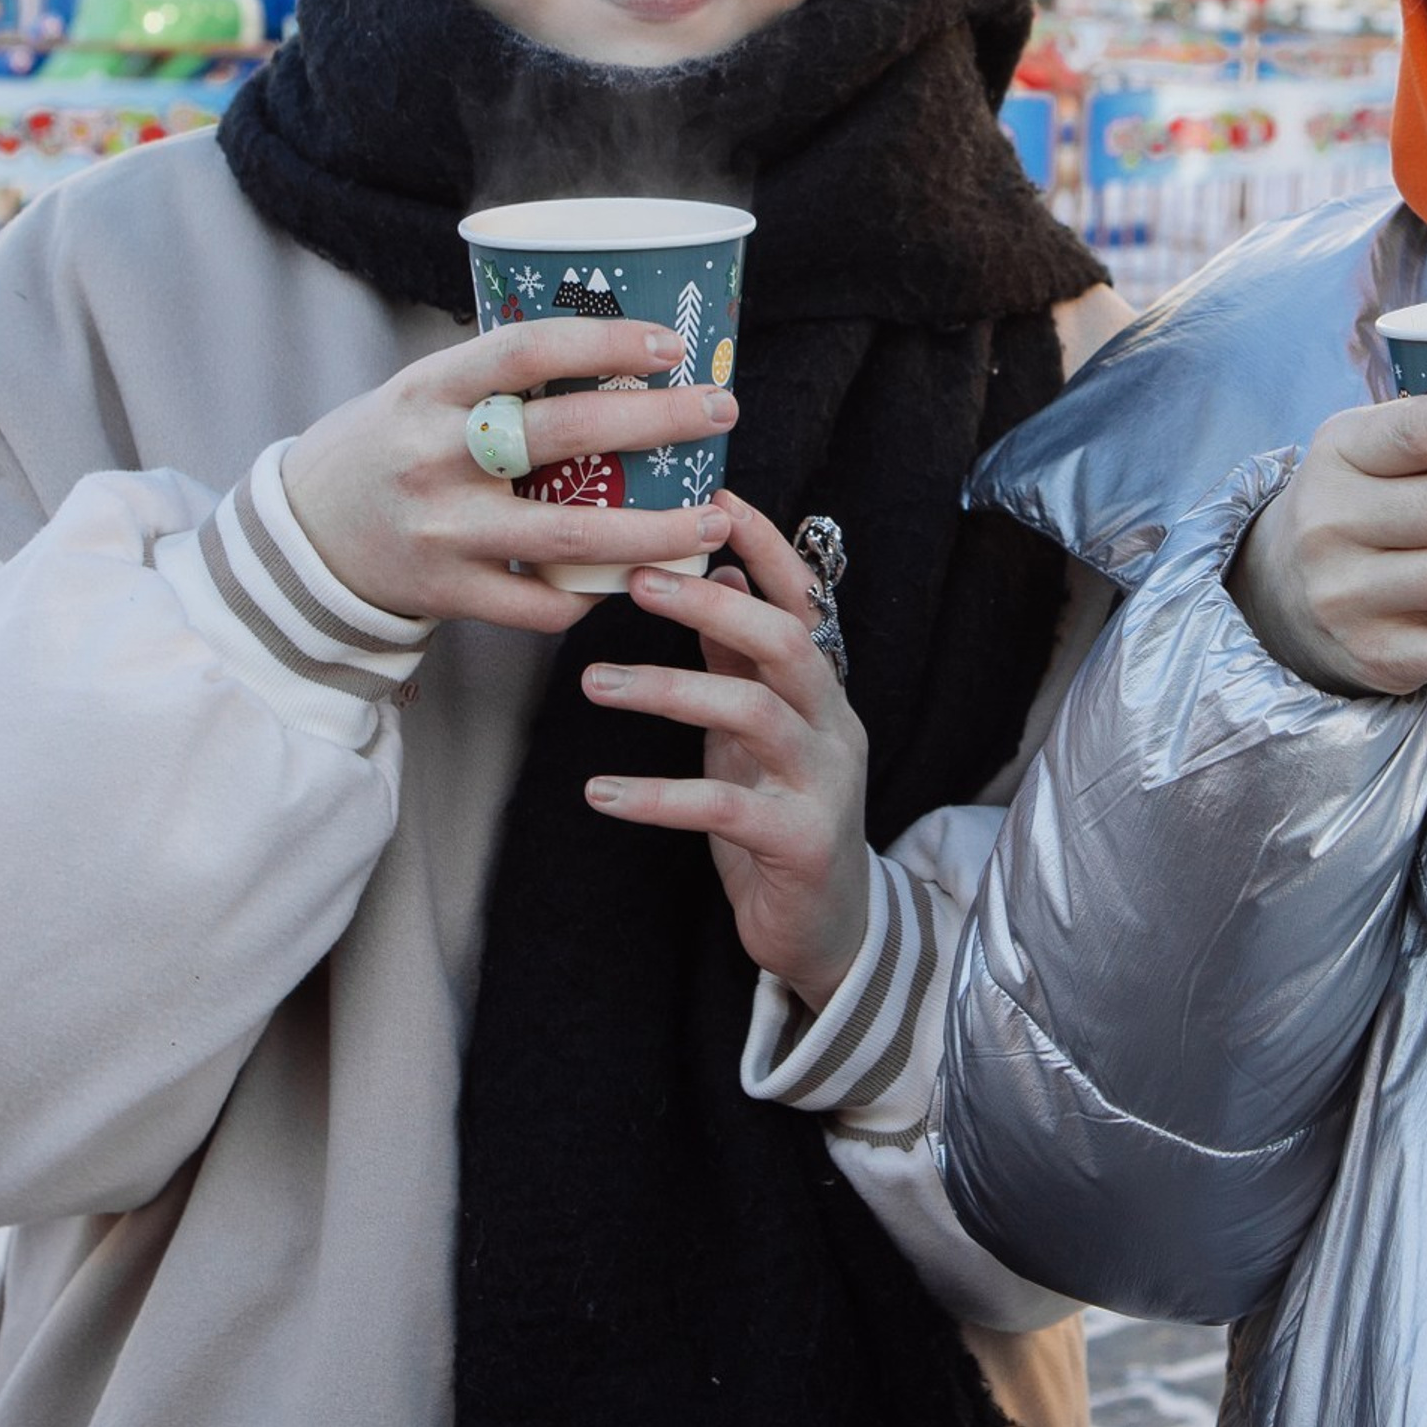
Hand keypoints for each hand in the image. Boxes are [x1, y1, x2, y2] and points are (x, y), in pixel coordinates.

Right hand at [280, 317, 736, 632]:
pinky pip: (541, 603)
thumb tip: (620, 349)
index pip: (526, 350)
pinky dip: (595, 593)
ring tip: (714, 518)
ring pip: (572, 533)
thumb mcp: (424, 393)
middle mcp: (434, 456)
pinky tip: (635, 579)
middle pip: (566, 434)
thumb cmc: (389, 448)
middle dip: (659, 421)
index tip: (670, 344)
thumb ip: (499, 380)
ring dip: (657, 529)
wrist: (302, 538)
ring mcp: (441, 530)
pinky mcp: (447, 594)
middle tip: (722, 410)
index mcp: (429, 389)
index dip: (604, 342)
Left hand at [577, 494, 873, 1016]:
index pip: (803, 599)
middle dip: (712, 603)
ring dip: (670, 689)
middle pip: (785, 642)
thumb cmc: (781, 815)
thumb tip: (718, 571)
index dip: (764, 545)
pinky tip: (601, 792)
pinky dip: (659, 796)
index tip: (714, 497)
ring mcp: (823, 782)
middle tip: (638, 579)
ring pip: (755, 713)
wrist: (828, 929)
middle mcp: (833, 724)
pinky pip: (726, 807)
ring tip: (593, 682)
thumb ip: (738, 659)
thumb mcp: (755, 730)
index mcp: (821, 689)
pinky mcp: (800, 842)